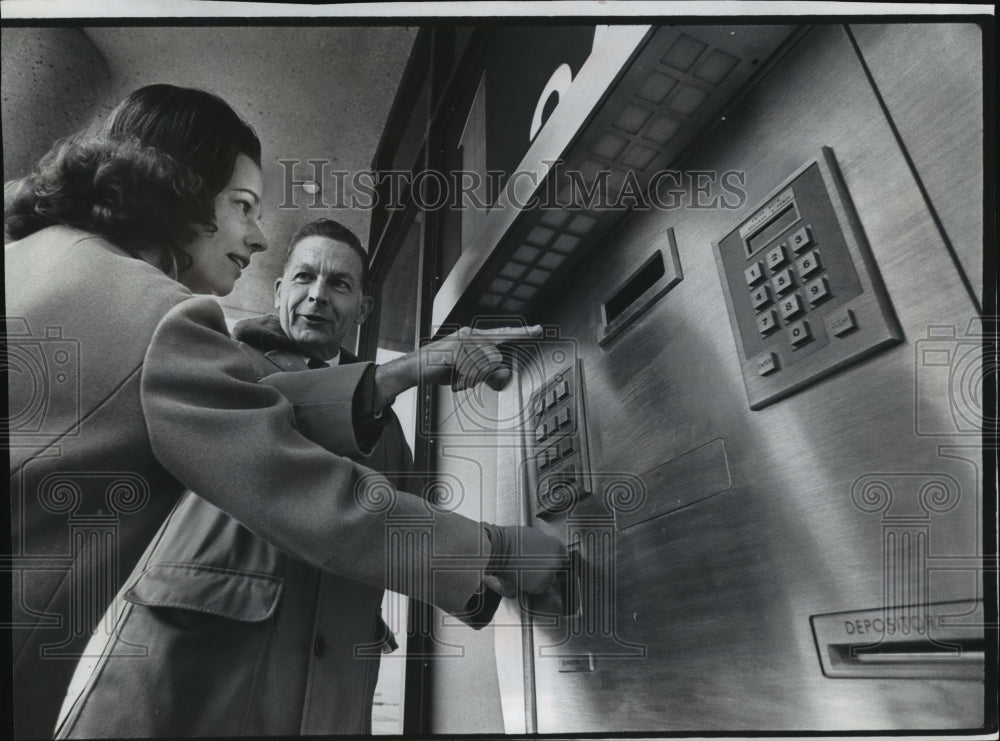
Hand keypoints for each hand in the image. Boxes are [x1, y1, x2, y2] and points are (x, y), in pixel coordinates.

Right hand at [373, 325, 541, 412]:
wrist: (415, 368)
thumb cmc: (442, 368)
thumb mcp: (470, 373)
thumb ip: (489, 374)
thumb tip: (505, 376)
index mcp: (475, 336)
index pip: (503, 334)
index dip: (521, 333)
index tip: (538, 330)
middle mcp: (471, 334)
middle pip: (493, 359)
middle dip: (481, 375)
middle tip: (465, 377)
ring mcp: (463, 341)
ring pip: (483, 368)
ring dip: (470, 378)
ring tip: (455, 376)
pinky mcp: (456, 351)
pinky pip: (472, 371)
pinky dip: (463, 379)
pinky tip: (452, 376)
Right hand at [482, 523, 567, 596]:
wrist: (499, 548)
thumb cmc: (513, 539)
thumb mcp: (535, 535)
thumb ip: (546, 544)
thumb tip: (548, 550)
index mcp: (557, 546)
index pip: (564, 558)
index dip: (555, 560)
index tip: (551, 562)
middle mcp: (556, 561)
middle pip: (556, 570)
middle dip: (547, 569)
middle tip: (533, 565)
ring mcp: (548, 574)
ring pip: (547, 580)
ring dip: (539, 578)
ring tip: (525, 569)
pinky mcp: (538, 586)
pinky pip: (537, 588)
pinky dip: (530, 585)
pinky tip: (522, 575)